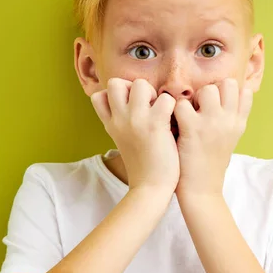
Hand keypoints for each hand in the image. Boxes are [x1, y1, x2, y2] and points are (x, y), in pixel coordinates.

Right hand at [91, 78, 178, 192]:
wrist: (150, 189)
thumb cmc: (143, 167)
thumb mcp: (123, 143)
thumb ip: (123, 125)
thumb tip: (132, 108)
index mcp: (111, 125)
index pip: (98, 96)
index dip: (116, 95)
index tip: (130, 107)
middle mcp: (119, 119)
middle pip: (116, 82)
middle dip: (134, 88)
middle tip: (148, 106)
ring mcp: (136, 120)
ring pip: (141, 84)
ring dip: (155, 94)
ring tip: (162, 112)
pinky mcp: (155, 124)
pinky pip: (165, 99)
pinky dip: (173, 106)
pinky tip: (174, 121)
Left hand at [173, 78, 252, 197]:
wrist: (202, 191)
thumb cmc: (211, 164)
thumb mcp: (230, 140)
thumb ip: (230, 118)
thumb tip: (225, 97)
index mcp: (240, 123)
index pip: (244, 91)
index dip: (226, 92)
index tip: (215, 103)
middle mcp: (230, 121)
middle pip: (227, 83)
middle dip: (210, 90)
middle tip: (199, 107)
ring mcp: (213, 124)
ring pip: (207, 89)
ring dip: (194, 98)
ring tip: (187, 114)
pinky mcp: (193, 129)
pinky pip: (182, 104)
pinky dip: (175, 109)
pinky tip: (174, 122)